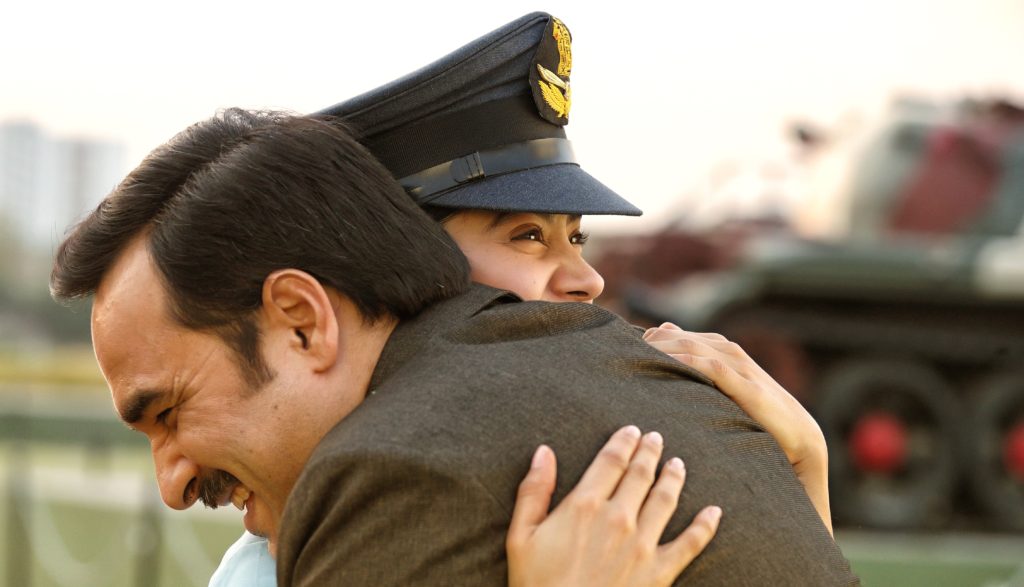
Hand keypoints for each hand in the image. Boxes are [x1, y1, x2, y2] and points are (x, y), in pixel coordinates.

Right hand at [507, 425, 721, 586]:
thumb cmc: (537, 584)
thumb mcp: (521, 536)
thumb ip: (534, 491)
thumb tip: (543, 453)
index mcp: (584, 505)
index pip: (611, 461)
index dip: (623, 442)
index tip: (631, 431)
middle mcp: (618, 518)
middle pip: (640, 474)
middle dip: (650, 452)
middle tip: (656, 438)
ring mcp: (642, 545)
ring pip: (666, 499)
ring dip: (674, 477)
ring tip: (678, 463)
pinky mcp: (659, 572)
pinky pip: (690, 544)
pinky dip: (705, 526)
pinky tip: (714, 512)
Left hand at [642, 323, 831, 533]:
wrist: (800, 438)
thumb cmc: (756, 418)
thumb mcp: (722, 394)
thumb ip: (698, 373)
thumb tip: (663, 352)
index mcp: (722, 350)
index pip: (676, 334)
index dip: (649, 339)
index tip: (621, 352)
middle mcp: (730, 352)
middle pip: (679, 337)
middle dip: (649, 343)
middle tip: (620, 355)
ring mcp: (740, 367)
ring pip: (693, 348)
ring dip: (662, 350)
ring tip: (635, 358)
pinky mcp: (748, 387)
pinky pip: (713, 368)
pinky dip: (688, 364)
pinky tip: (668, 367)